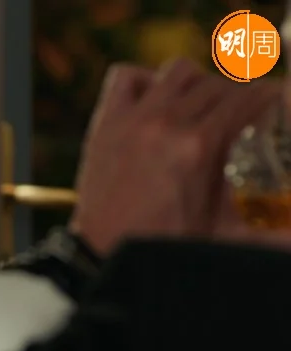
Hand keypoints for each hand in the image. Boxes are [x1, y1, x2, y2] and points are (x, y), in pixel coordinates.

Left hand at [69, 58, 280, 256]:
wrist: (104, 252)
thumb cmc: (165, 244)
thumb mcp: (224, 231)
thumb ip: (271, 235)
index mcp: (199, 148)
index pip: (247, 99)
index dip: (268, 95)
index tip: (274, 99)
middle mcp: (167, 125)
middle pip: (217, 84)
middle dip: (236, 94)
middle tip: (240, 110)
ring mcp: (134, 120)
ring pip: (177, 71)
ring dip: (195, 81)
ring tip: (199, 102)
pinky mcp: (106, 122)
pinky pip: (126, 76)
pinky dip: (143, 80)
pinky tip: (154, 100)